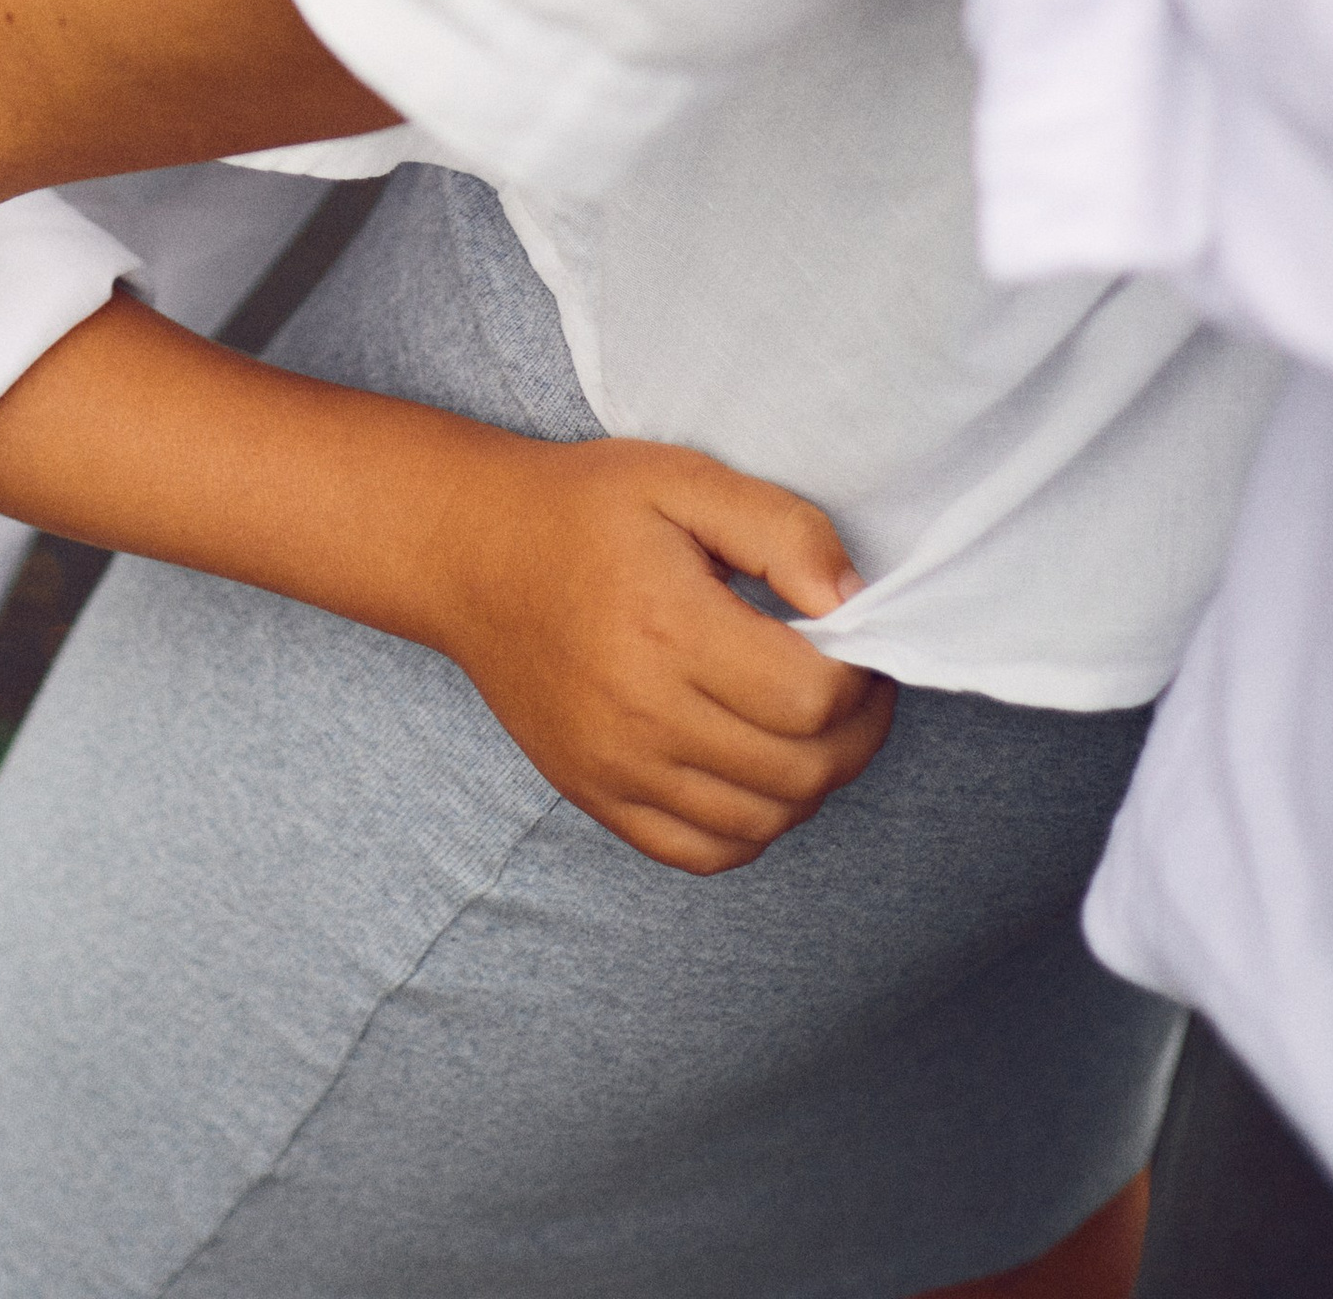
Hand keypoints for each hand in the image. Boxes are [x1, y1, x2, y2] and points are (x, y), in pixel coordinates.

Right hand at [432, 433, 892, 871]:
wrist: (469, 551)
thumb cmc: (580, 507)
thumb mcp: (684, 478)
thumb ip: (781, 531)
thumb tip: (852, 602)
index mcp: (669, 626)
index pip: (812, 699)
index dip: (863, 678)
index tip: (860, 644)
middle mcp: (641, 711)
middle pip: (800, 771)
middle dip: (855, 734)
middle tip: (856, 687)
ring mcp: (614, 765)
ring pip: (762, 823)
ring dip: (813, 783)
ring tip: (813, 727)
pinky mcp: (595, 793)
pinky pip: (702, 853)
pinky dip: (752, 829)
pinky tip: (759, 774)